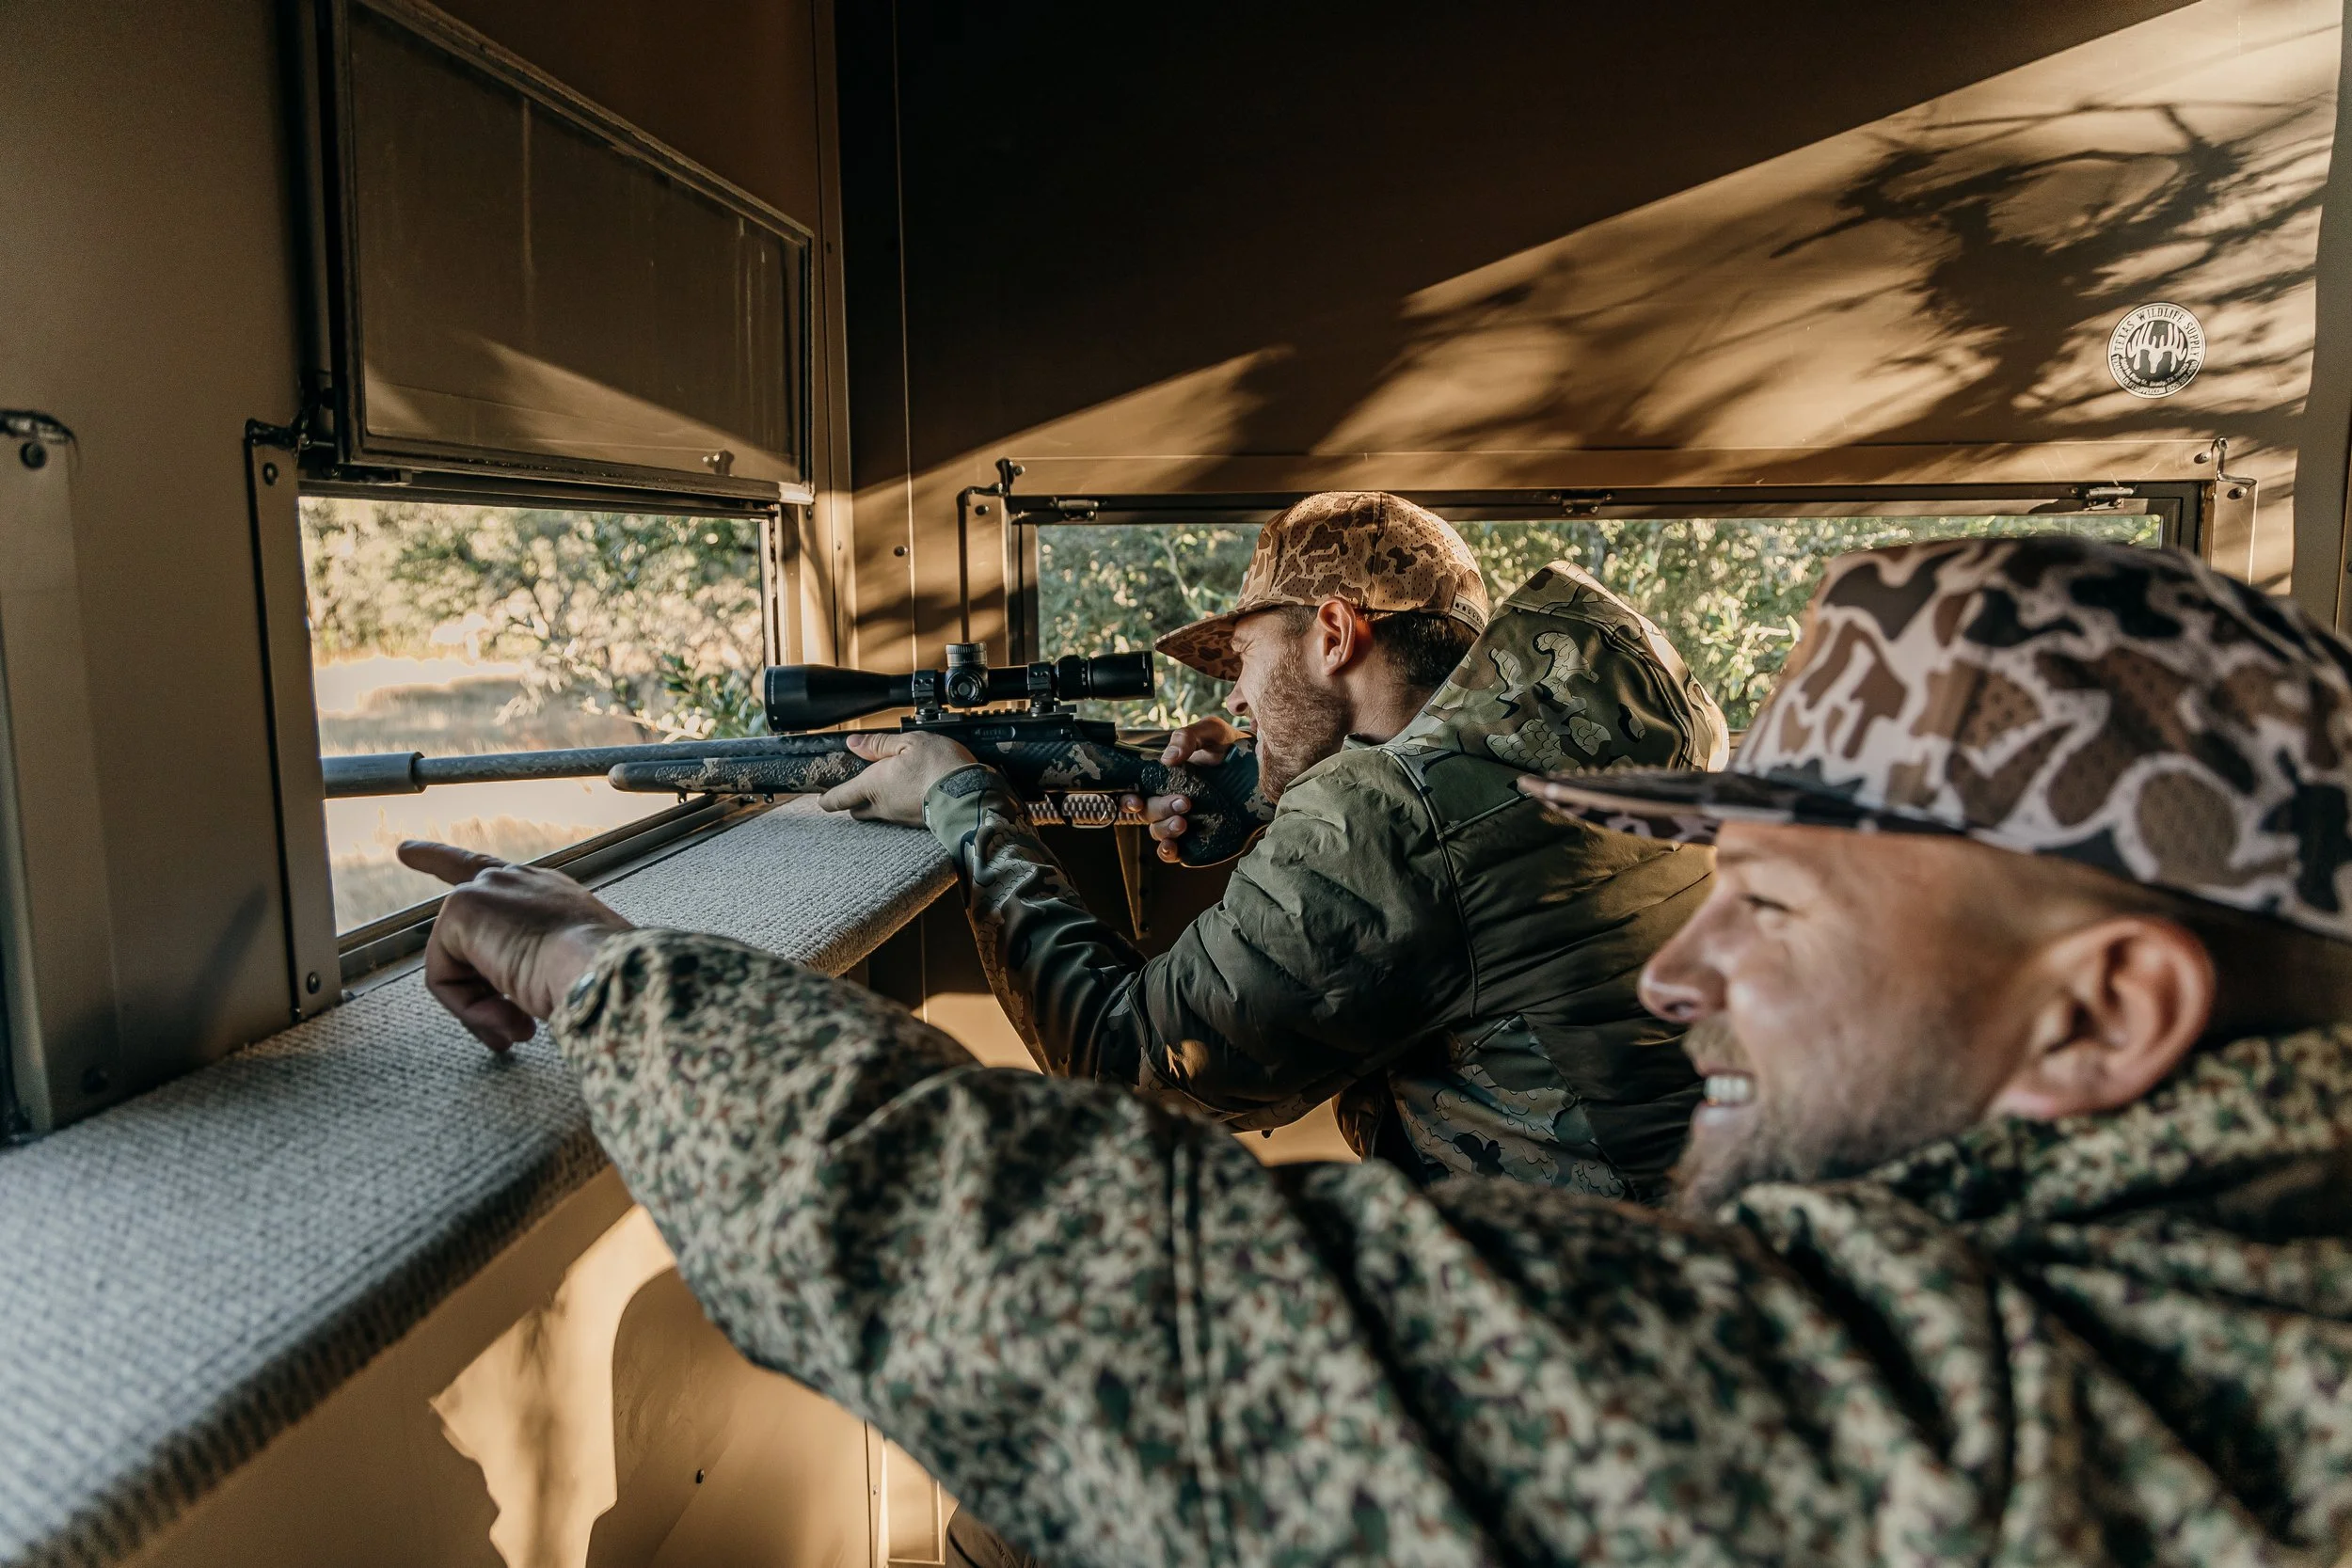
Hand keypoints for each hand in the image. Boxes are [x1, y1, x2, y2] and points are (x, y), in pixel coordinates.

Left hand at [397, 841, 635, 1050]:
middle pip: (458, 905)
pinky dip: (470, 1007)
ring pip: (457, 964)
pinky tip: (506, 1013)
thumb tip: (511, 1012)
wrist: (605, 970)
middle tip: (503, 1025)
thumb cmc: (602, 978)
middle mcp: (518, 882)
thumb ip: (535, 973)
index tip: (405, 851)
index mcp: (550, 893)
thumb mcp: (574, 968)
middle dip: (465, 979)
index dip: (442, 860)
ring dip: (483, 1007)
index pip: (489, 872)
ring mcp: (489, 890)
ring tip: (518, 1025)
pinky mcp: (463, 908)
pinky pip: (444, 978)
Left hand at [818, 731, 980, 825]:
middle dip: (853, 802)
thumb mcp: (909, 742)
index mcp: (873, 785)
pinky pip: (900, 817)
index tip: (822, 799)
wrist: (971, 796)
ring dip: (879, 803)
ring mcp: (900, 819)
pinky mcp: (917, 825)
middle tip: (857, 788)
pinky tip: (912, 794)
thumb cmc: (940, 767)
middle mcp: (883, 806)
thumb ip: (879, 745)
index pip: (839, 798)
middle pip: (857, 811)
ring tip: (891, 786)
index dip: (828, 799)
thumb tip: (854, 743)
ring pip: (879, 814)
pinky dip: (900, 807)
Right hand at [1124, 717, 1248, 863]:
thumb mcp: (1210, 732)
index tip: (1136, 801)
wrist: (1259, 766)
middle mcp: (1169, 800)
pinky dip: (1170, 852)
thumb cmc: (1229, 745)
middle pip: (1148, 813)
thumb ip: (1188, 737)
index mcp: (1164, 777)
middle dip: (1160, 810)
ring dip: (1165, 830)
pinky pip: (1178, 852)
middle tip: (1184, 803)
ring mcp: (1183, 820)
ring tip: (1183, 822)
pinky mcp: (1200, 837)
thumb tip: (1168, 759)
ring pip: (1159, 833)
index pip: (1136, 790)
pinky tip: (1175, 848)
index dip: (1128, 800)